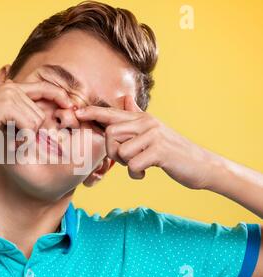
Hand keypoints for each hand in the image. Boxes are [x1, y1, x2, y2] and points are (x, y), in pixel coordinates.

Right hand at [0, 78, 73, 146]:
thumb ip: (6, 99)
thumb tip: (13, 81)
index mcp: (12, 87)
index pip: (45, 88)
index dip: (60, 96)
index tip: (71, 107)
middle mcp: (13, 88)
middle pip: (41, 112)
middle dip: (36, 130)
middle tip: (21, 141)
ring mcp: (10, 96)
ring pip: (36, 121)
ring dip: (27, 137)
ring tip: (11, 141)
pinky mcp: (7, 106)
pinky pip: (29, 126)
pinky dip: (23, 138)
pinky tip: (12, 142)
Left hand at [75, 96, 217, 189]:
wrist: (202, 165)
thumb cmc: (172, 151)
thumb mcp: (154, 131)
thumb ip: (137, 117)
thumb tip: (126, 99)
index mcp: (142, 119)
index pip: (112, 113)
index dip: (93, 113)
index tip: (76, 113)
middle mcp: (146, 123)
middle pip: (110, 133)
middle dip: (111, 152)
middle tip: (125, 160)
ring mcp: (153, 135)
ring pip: (120, 151)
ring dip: (126, 165)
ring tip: (139, 166)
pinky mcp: (159, 151)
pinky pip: (132, 165)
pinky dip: (135, 174)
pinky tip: (145, 174)